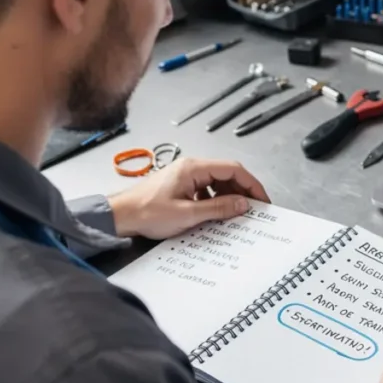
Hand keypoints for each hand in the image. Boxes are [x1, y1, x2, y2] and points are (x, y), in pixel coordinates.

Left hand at [108, 157, 269, 239]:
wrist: (120, 215)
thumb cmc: (148, 213)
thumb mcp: (188, 214)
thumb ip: (218, 208)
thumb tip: (243, 204)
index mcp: (194, 168)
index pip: (233, 169)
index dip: (251, 185)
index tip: (262, 201)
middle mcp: (192, 167)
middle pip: (227, 174)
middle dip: (242, 191)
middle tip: (253, 211)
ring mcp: (186, 175)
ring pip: (217, 182)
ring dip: (229, 196)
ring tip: (236, 214)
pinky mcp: (181, 185)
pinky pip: (206, 188)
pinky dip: (215, 199)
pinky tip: (215, 214)